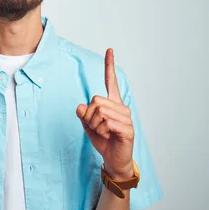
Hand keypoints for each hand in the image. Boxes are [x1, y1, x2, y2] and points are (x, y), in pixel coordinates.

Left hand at [75, 48, 133, 178]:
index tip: (109, 50)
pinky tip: (108, 136)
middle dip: (89, 115)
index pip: (111, 82)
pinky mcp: (127, 128)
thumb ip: (83, 114)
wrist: (114, 159)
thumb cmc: (103, 140)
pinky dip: (101, 130)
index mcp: (113, 104)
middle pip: (95, 100)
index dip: (109, 66)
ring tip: (103, 132)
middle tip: (95, 126)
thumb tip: (80, 106)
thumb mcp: (88, 125)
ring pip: (100, 112)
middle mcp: (121, 107)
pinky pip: (106, 123)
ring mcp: (126, 117)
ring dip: (95, 125)